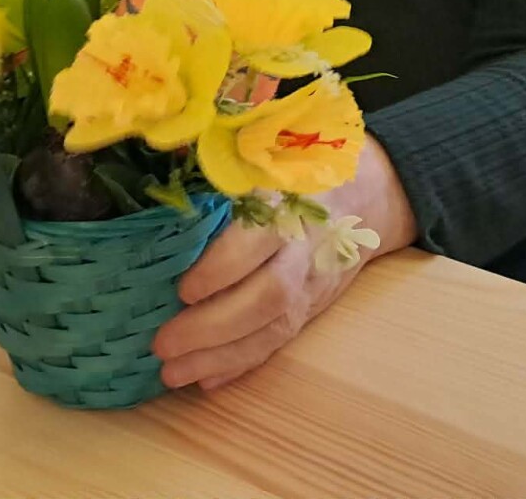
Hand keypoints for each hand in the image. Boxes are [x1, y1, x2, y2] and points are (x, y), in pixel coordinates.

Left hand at [152, 138, 415, 391]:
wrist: (363, 196)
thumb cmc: (298, 168)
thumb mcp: (269, 150)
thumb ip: (223, 155)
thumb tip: (164, 146)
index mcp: (291, 203)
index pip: (261, 241)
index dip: (222, 268)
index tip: (182, 287)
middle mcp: (305, 248)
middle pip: (269, 296)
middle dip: (213, 326)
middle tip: (161, 342)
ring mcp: (311, 284)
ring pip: (273, 328)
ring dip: (220, 356)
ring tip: (171, 373)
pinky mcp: (311, 309)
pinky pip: (278, 343)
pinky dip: (240, 365)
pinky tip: (203, 379)